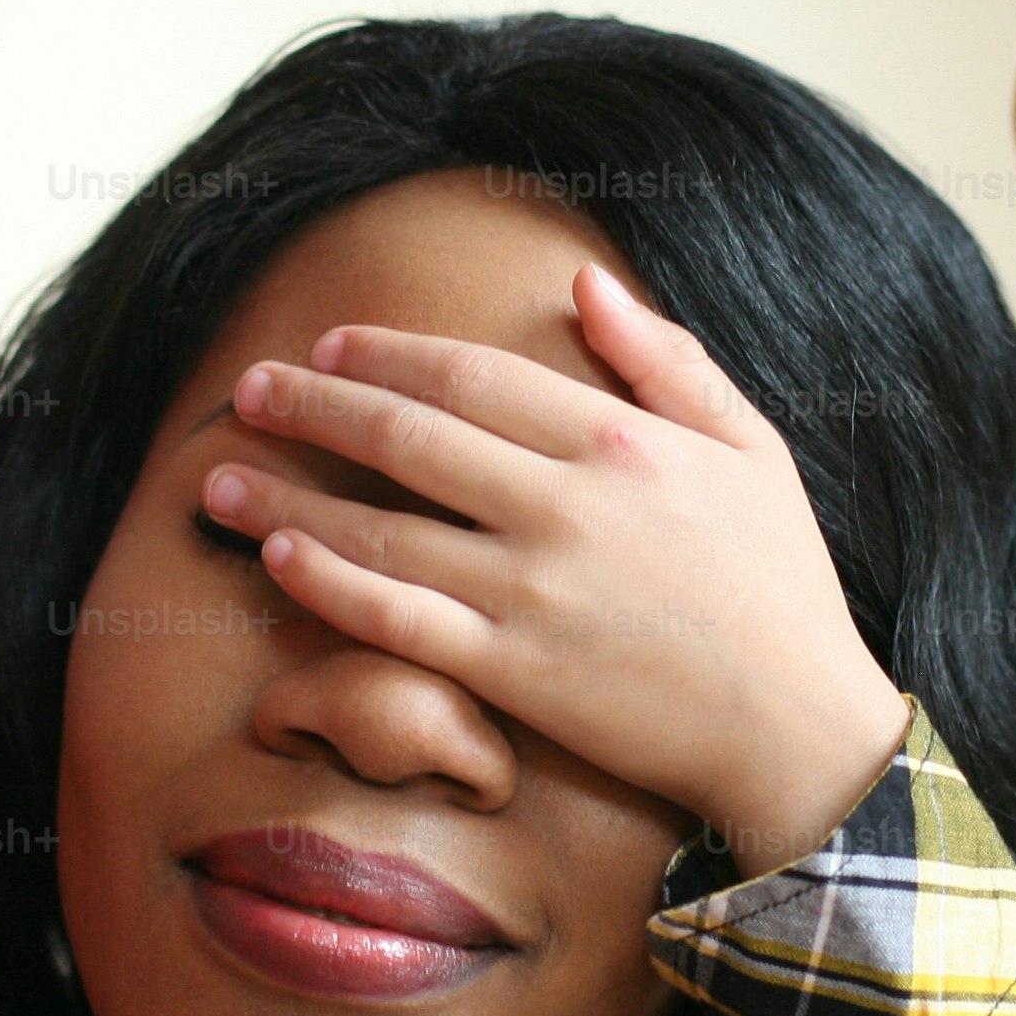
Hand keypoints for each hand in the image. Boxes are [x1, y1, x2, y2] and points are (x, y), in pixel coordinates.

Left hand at [205, 263, 909, 876]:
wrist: (800, 731)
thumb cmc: (782, 589)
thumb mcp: (750, 449)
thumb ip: (667, 360)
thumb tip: (586, 284)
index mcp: (620, 442)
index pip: (472, 377)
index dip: (387, 356)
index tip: (329, 347)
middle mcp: (566, 506)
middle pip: (407, 438)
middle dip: (313, 407)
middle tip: (247, 391)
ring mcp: (533, 592)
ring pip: (382, 527)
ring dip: (286, 495)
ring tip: (215, 475)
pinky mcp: (514, 673)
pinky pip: (396, 619)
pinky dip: (328, 583)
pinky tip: (276, 557)